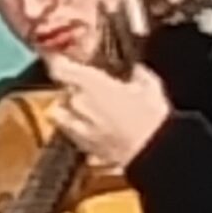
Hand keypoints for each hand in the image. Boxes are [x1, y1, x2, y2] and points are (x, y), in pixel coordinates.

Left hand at [42, 51, 171, 174]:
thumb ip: (137, 73)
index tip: (59, 57)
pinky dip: (81, 130)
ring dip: (70, 110)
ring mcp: (77, 129)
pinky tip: (98, 130)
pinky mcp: (84, 149)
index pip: (59, 68)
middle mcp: (78, 105)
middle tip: (93, 87)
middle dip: (75, 89)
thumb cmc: (152, 117)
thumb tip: (136, 69)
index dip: (57, 61)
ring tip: (89, 110)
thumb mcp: (150, 86)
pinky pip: (74, 134)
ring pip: (62, 115)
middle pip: (64, 91)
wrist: (154, 154)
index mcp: (91, 84)